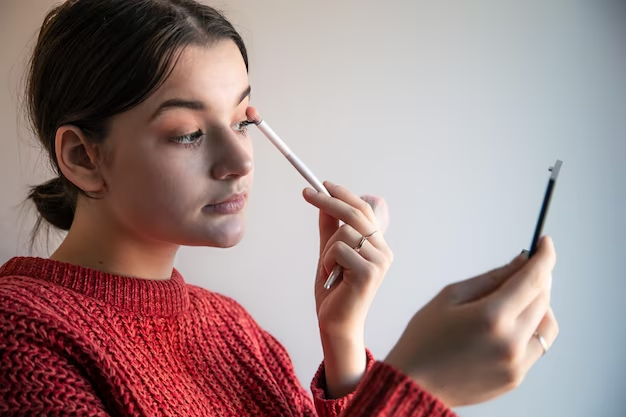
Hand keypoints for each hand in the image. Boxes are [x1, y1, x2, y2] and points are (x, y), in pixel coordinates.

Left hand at [302, 181, 392, 397]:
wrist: (336, 325)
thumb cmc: (334, 292)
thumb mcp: (329, 254)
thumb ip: (330, 229)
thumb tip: (323, 202)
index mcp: (378, 245)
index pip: (364, 210)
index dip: (344, 194)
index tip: (323, 184)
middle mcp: (384, 251)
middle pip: (356, 214)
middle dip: (329, 201)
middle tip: (306, 193)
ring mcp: (380, 262)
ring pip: (344, 233)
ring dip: (326, 250)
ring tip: (328, 270)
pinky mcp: (369, 273)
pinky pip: (339, 250)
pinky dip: (327, 262)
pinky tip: (331, 278)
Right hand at [384, 237, 557, 406]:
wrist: (415, 384)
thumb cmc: (424, 338)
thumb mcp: (450, 297)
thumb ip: (490, 278)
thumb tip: (520, 263)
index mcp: (491, 317)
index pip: (534, 279)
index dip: (545, 257)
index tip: (546, 243)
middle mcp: (511, 341)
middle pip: (543, 299)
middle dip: (538, 278)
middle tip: (524, 268)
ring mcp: (517, 363)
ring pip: (547, 323)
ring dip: (539, 304)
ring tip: (515, 298)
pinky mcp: (517, 377)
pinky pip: (537, 345)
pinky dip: (531, 328)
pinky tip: (509, 323)